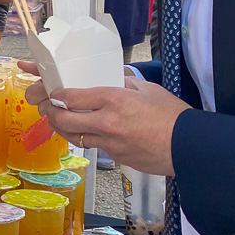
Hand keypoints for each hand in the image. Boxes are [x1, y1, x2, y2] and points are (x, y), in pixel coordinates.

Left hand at [39, 78, 191, 176]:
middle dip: (49, 112)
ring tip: (56, 119)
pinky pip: (92, 146)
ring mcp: (109, 142)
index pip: (70, 96)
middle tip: (45, 107)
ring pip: (73, 136)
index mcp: (113, 99)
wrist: (189, 146)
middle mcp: (106, 122)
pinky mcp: (115, 156)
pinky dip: (84, 138)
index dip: (55, 94)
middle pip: (63, 119)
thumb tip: (105, 78)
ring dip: (60, 127)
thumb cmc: (171, 115)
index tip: (52, 91)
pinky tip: (84, 131)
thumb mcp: (145, 88)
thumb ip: (121, 82)